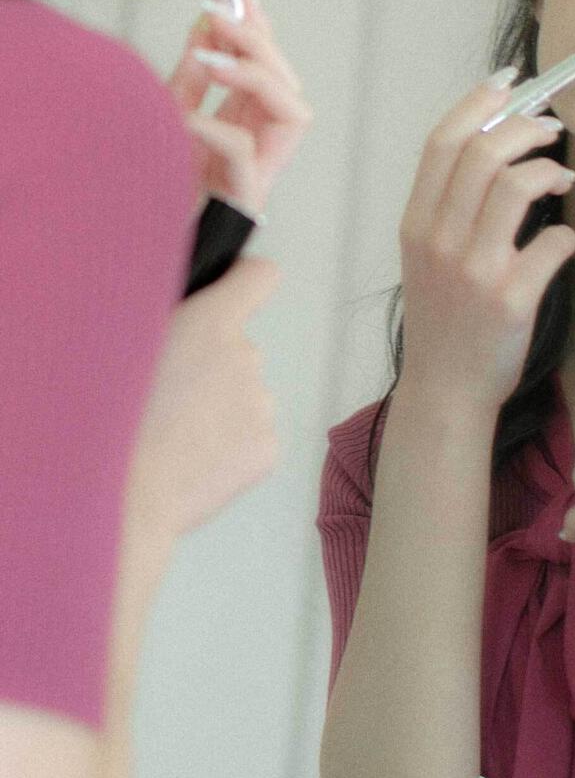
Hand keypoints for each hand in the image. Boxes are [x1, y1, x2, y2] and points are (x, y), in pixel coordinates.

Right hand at [125, 256, 280, 540]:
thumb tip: (176, 317)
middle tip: (164, 397)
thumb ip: (161, 322)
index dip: (244, 281)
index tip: (234, 287)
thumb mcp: (118, 348)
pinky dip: (226, 448)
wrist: (123, 500)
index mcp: (211, 323)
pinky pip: (248, 437)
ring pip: (241, 397)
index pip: (258, 278)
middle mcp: (247, 357)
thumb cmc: (104, 424)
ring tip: (170, 435)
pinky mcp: (267, 449)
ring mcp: (262, 405)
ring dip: (216, 410)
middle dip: (209, 366)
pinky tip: (189, 462)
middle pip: (237, 350)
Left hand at [167, 0, 312, 217]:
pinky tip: (186, 119)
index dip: (260, 25)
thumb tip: (204, 24)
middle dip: (260, 43)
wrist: (130, 237)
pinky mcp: (243, 198)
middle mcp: (263, 145)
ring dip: (258, 77)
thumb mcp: (167, 112)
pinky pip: (245, 154)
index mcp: (247, 124)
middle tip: (220, 13)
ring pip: (294, 116)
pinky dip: (217, 129)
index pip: (269, 65)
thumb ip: (190, 73)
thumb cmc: (154, 181)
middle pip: (289, 85)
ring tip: (211, 57)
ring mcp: (259, 173)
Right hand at [398, 72, 574, 409]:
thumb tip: (496, 145)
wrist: (447, 391)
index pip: (442, 143)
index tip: (510, 83)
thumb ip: (449, 206)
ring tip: (564, 178)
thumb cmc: (445, 319)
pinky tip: (562, 244)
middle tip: (553, 129)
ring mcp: (475, 271)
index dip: (478, 103)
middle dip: (526, 128)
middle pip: (482, 154)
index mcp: (416, 224)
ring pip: (516, 187)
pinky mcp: (511, 300)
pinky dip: (565, 237)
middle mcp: (439, 241)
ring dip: (550, 171)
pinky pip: (552, 244)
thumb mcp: (427, 256)